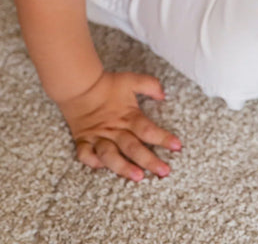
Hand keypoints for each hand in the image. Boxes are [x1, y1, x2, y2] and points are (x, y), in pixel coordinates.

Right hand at [57, 70, 181, 181]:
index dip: (163, 138)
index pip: (148, 129)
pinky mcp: (83, 140)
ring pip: (110, 156)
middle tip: (164, 171)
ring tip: (138, 177)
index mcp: (128, 116)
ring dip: (123, 167)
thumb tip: (164, 94)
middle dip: (150, 160)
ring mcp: (98, 136)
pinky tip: (102, 168)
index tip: (177, 146)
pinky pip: (85, 155)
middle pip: (133, 147)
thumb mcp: (131, 80)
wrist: (79, 84)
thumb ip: (150, 85)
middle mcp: (114, 129)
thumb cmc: (107, 84)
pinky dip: (92, 162)